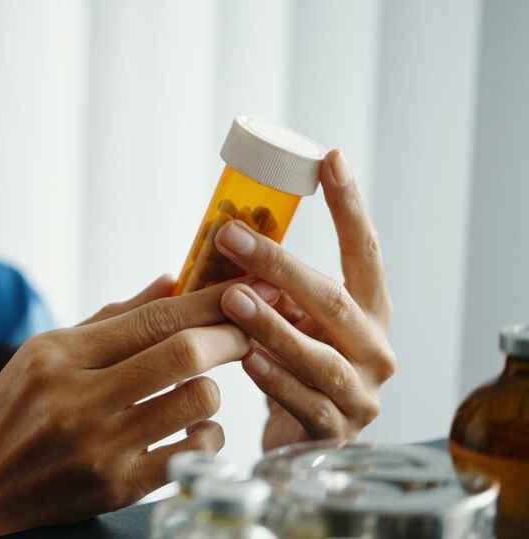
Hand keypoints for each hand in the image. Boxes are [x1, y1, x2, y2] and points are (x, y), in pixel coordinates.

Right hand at [0, 276, 262, 537]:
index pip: (151, 317)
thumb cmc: (3, 415)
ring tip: (197, 387)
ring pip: (195, 402)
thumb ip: (111, 319)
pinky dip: (205, 435)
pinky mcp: (114, 489)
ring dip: (211, 389)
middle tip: (245, 330)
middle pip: (182, 353)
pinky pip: (191, 454)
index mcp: (56, 356)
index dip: (206, 299)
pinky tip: (190, 428)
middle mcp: (76, 399)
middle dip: (229, 336)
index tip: (241, 287)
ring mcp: (97, 448)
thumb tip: (172, 281)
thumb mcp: (42, 355)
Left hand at [213, 149, 395, 450]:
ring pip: (318, 355)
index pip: (363, 251)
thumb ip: (274, 287)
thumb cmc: (293, 367)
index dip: (349, 206)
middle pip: (332, 299)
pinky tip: (245, 358)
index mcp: (368, 312)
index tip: (330, 158)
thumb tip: (225, 231)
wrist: (302, 441)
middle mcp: (374, 349)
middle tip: (232, 236)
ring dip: (271, 324)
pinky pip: (303, 401)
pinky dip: (273, 378)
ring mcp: (360, 394)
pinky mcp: (335, 431)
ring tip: (232, 298)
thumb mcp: (293, 320)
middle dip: (279, 265)